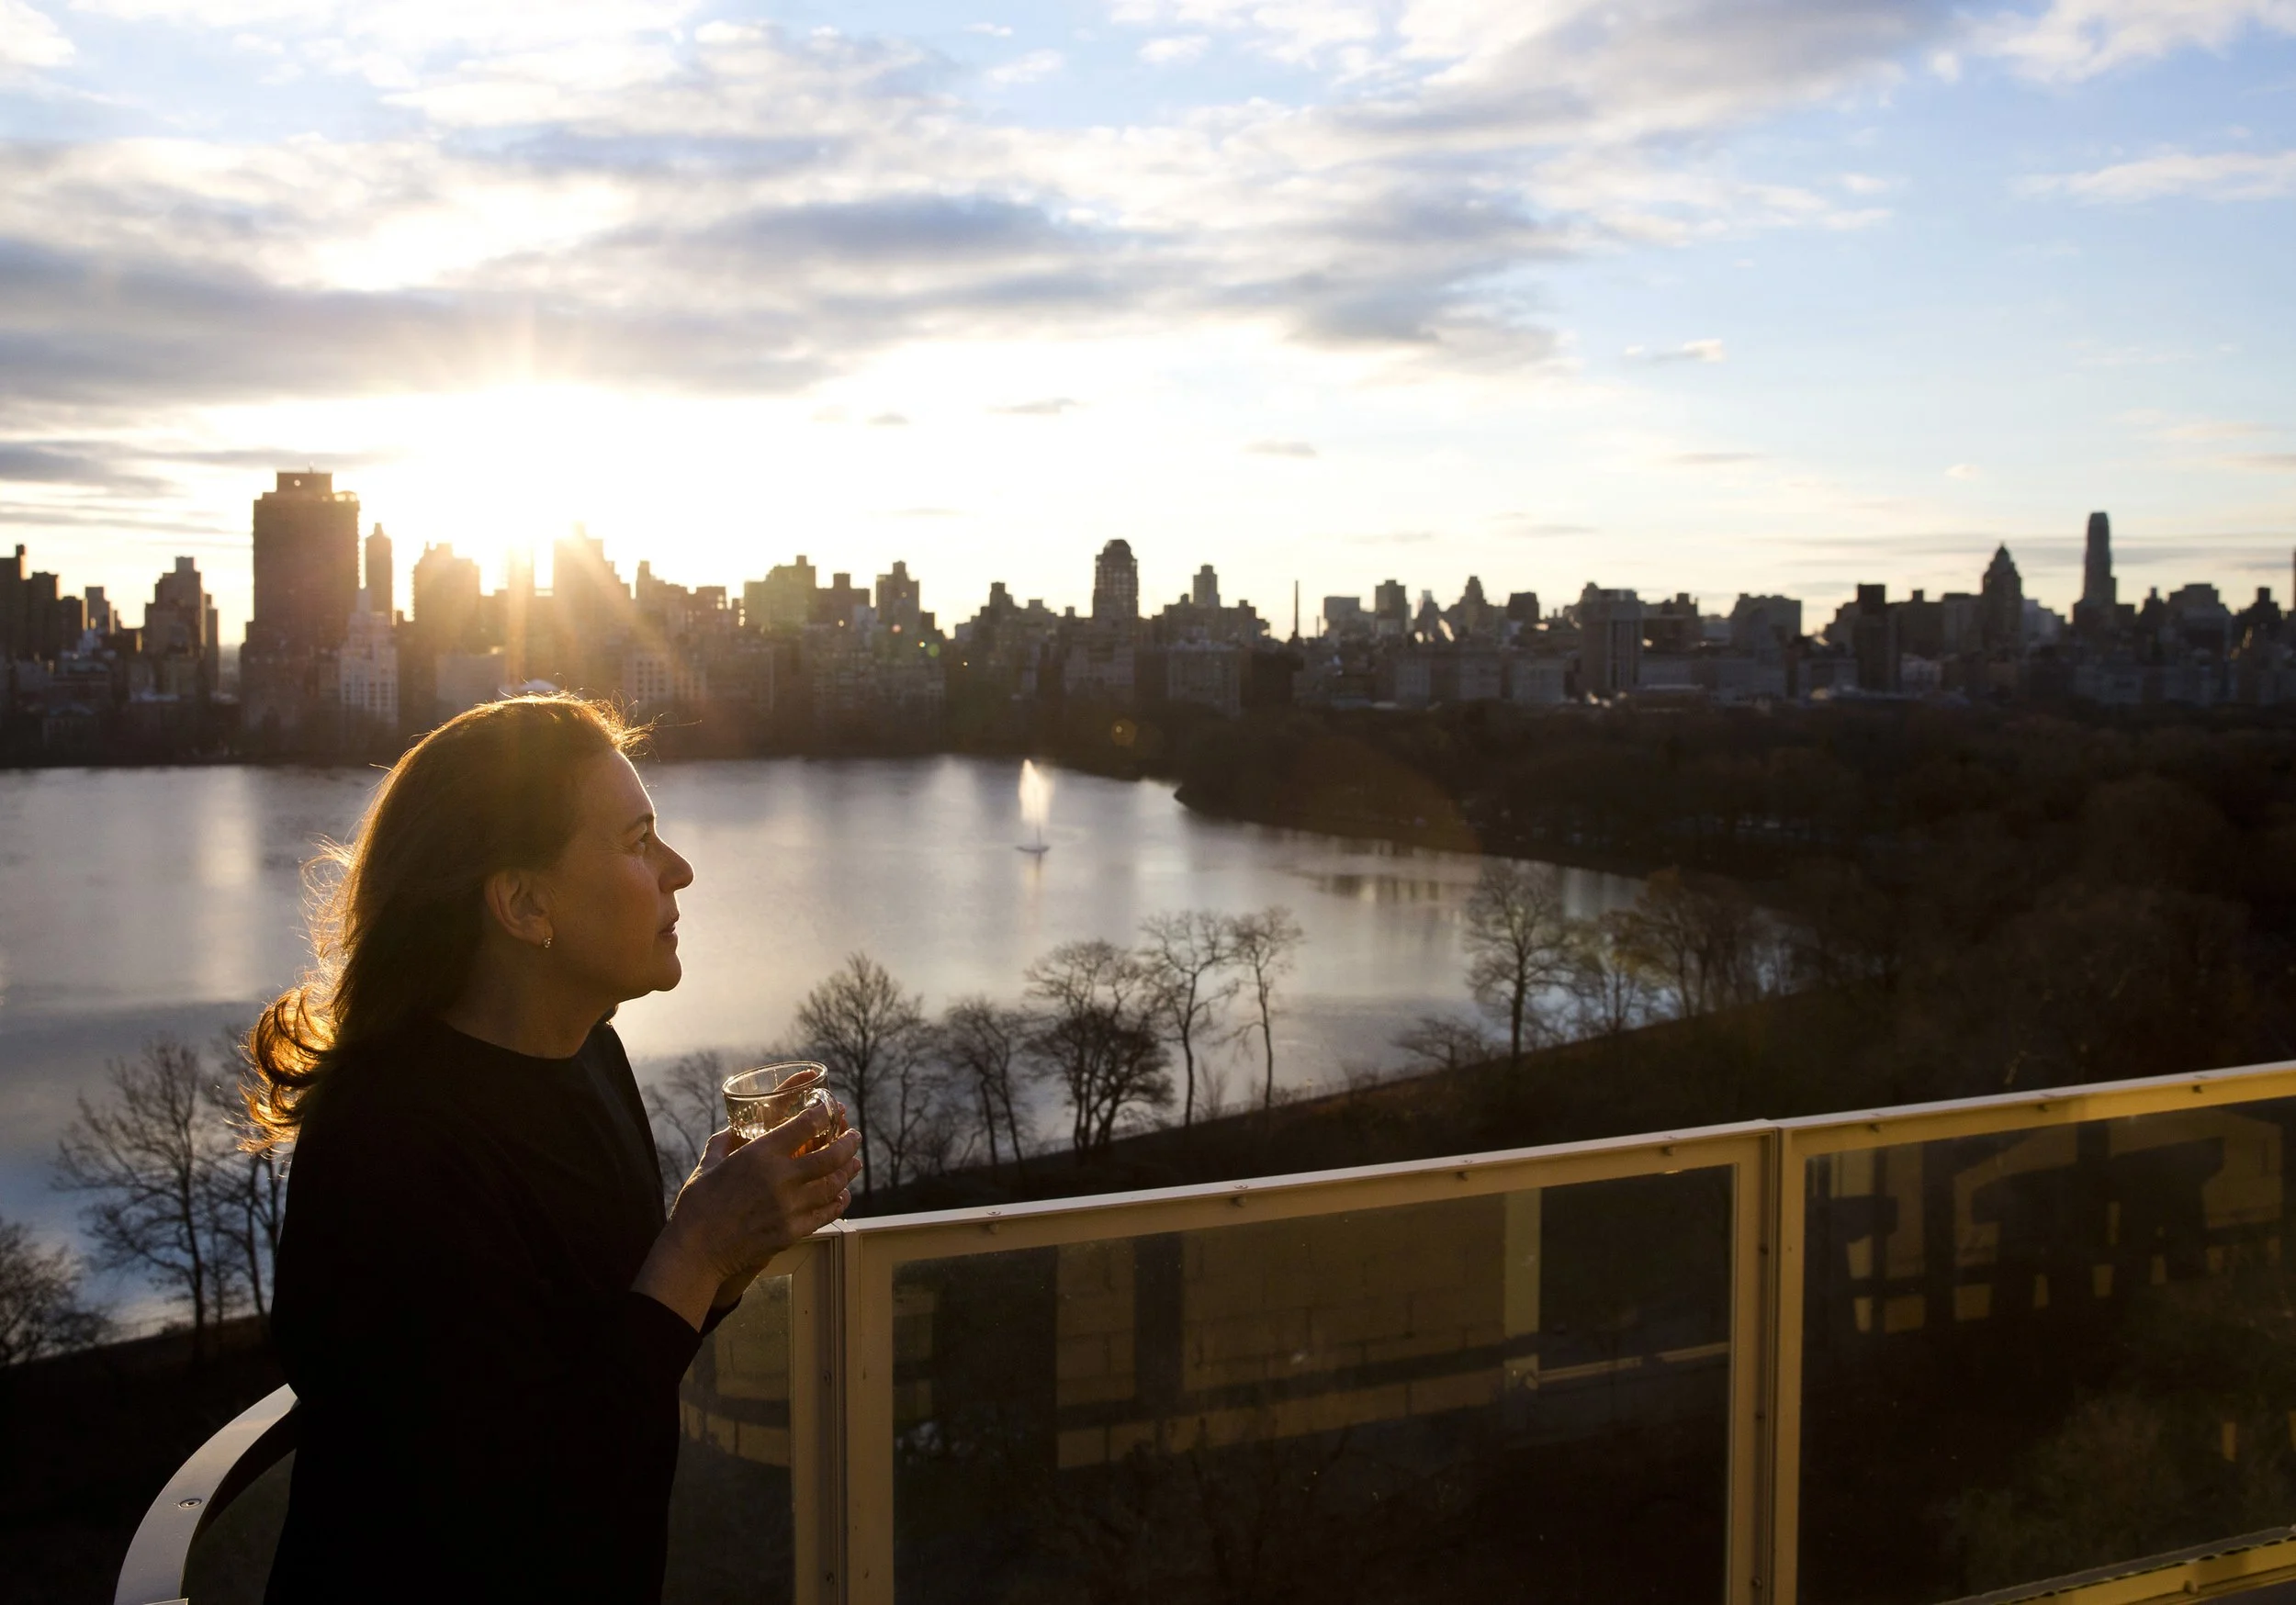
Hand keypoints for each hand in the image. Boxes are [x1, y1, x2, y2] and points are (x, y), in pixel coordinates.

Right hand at [635, 1103, 861, 1327]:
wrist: (696, 1252)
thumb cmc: (697, 1205)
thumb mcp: (708, 1164)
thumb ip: (724, 1142)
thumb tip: (732, 1129)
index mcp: (760, 1154)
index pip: (805, 1125)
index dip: (823, 1114)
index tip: (829, 1109)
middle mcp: (781, 1178)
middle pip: (830, 1155)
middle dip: (848, 1142)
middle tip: (854, 1135)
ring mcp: (790, 1207)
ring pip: (834, 1185)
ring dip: (848, 1171)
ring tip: (854, 1162)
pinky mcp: (793, 1232)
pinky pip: (826, 1213)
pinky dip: (838, 1201)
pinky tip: (842, 1194)